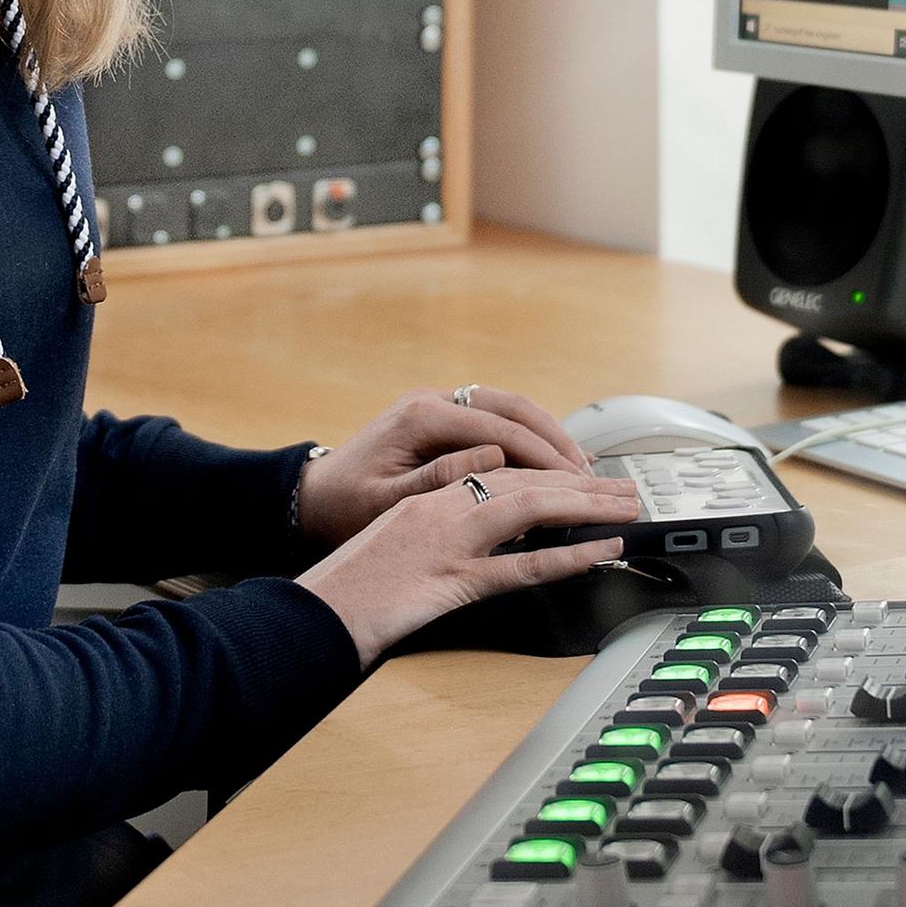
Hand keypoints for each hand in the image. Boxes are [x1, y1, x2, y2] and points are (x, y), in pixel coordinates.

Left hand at [293, 386, 591, 549]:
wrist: (314, 496)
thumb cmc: (345, 505)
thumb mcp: (386, 501)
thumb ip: (438, 479)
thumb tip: (491, 459)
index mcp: (422, 416)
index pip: (499, 428)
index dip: (542, 454)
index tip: (574, 478)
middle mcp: (434, 401)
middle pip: (514, 408)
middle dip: (557, 440)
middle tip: (590, 474)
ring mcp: (440, 406)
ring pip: (511, 408)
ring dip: (549, 435)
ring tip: (581, 469)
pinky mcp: (444, 420)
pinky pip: (498, 419)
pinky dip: (530, 436)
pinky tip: (552, 460)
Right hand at [296, 464, 642, 667]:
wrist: (308, 617)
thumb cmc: (342, 593)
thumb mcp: (389, 549)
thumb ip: (432, 535)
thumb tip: (481, 544)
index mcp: (422, 499)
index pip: (498, 471)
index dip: (547, 472)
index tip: (583, 478)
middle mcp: (437, 509)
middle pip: (524, 481)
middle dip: (581, 483)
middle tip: (626, 488)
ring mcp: (445, 541)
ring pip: (531, 507)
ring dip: (588, 505)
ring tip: (629, 508)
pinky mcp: (451, 580)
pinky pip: (521, 564)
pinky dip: (569, 554)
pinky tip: (602, 549)